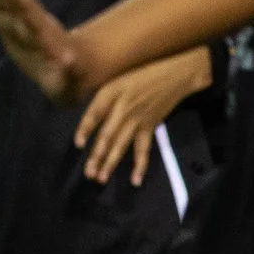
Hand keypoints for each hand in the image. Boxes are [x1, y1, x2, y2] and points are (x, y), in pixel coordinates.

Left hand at [75, 48, 212, 184]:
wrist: (175, 74)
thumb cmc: (142, 74)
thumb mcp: (117, 79)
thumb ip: (102, 98)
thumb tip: (88, 118)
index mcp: (110, 93)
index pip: (94, 113)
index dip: (85, 129)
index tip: (78, 144)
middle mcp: (122, 108)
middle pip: (107, 135)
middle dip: (96, 155)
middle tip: (88, 173)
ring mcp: (137, 119)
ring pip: (121, 144)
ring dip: (110, 163)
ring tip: (100, 178)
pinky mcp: (150, 126)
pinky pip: (143, 149)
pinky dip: (140, 165)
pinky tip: (135, 180)